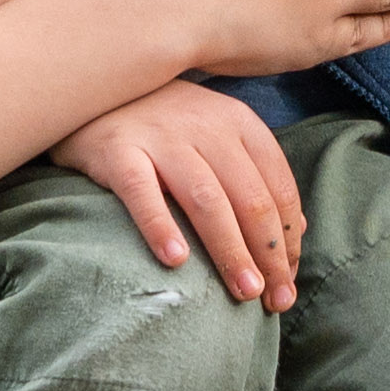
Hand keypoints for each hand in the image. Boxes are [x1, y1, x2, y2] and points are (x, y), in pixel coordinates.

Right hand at [57, 82, 309, 309]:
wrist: (95, 90)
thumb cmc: (164, 124)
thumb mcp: (218, 137)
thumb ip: (255, 176)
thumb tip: (295, 230)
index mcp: (238, 123)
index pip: (279, 188)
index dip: (289, 240)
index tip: (287, 281)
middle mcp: (206, 126)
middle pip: (249, 199)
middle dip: (268, 255)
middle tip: (275, 301)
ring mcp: (162, 137)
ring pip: (207, 200)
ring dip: (230, 250)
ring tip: (243, 291)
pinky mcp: (119, 150)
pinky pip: (143, 192)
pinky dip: (161, 226)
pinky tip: (176, 260)